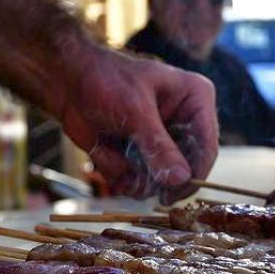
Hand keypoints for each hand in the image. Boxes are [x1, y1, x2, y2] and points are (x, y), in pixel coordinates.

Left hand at [59, 47, 218, 203]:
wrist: (66, 82)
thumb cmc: (104, 80)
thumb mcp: (134, 112)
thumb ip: (158, 147)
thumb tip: (181, 180)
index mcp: (196, 100)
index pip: (207, 145)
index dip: (194, 173)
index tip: (174, 193)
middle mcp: (186, 122)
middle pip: (189, 168)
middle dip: (159, 179)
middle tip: (137, 185)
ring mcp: (165, 142)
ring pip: (164, 181)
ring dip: (137, 179)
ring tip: (113, 161)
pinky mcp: (145, 155)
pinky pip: (142, 182)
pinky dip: (122, 176)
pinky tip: (106, 156)